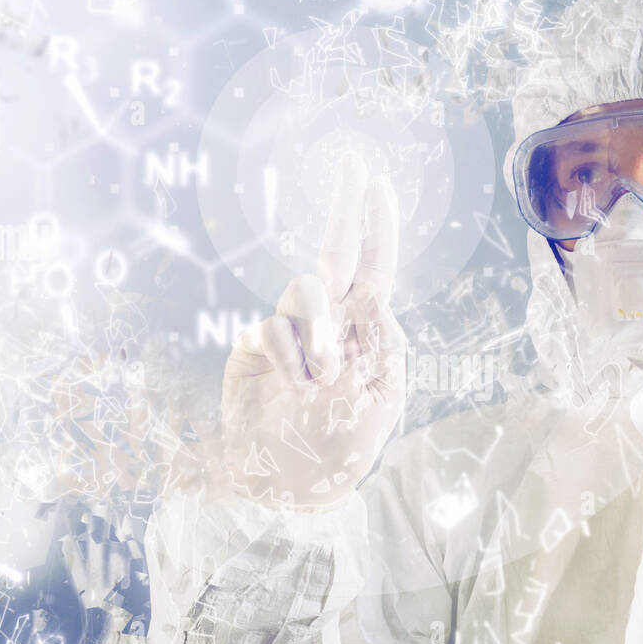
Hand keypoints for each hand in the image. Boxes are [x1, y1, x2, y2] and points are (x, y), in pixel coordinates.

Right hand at [220, 151, 405, 507]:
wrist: (290, 483)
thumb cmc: (343, 446)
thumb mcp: (383, 400)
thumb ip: (387, 346)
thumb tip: (379, 297)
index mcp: (367, 330)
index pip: (375, 267)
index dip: (377, 225)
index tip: (381, 182)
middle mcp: (329, 321)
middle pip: (335, 250)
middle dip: (347, 205)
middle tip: (352, 161)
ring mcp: (291, 331)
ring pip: (303, 290)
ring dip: (319, 332)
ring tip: (324, 381)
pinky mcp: (255, 346)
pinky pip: (271, 330)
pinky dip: (288, 359)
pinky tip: (294, 388)